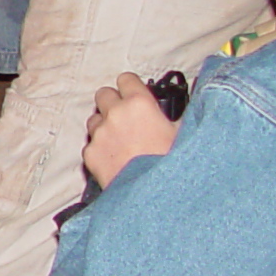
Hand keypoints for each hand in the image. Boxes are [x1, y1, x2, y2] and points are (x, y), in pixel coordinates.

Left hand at [83, 73, 180, 189]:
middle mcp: (115, 114)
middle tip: (127, 117)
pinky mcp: (90, 154)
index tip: (135, 94)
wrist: (155, 196)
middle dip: (114, 102)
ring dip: (105, 125)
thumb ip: (178, 113)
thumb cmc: (173, 164)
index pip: (126, 79)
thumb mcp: (185, 132)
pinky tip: (116, 159)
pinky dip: (100, 149)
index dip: (131, 87)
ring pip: (94, 119)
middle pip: (104, 94)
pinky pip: (91, 144)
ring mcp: (99, 134)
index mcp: (139, 103)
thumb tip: (185, 104)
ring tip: (122, 141)